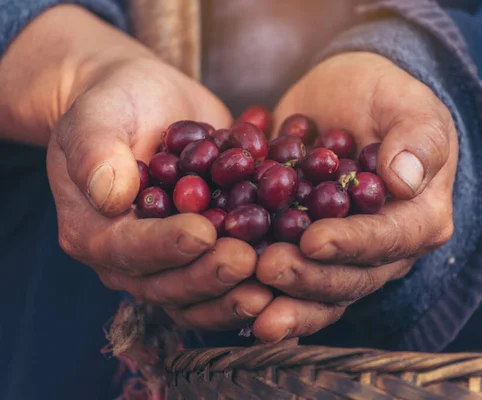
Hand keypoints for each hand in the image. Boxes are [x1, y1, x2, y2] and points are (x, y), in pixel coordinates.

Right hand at [1, 6, 271, 330]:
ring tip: (273, 284)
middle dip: (210, 275)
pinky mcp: (203, 255)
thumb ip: (97, 154)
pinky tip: (289, 271)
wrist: (146, 105)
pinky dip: (254, 283)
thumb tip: (110, 196)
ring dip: (235, 293)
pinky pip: (225, 281)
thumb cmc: (115, 105)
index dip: (166, 245)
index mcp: (94, 232)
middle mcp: (130, 260)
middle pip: (168, 283)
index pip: (129, 248)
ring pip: (199, 294)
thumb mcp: (98, 117)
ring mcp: (170, 262)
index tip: (203, 232)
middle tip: (249, 261)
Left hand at [252, 52, 457, 341]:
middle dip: (308, 277)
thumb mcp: (408, 103)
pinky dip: (264, 293)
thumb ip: (417, 138)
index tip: (313, 240)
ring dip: (285, 301)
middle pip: (350, 278)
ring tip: (248, 300)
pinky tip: (234, 298)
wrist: (343, 100)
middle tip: (267, 268)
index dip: (351, 244)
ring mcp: (345, 257)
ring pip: (319, 293)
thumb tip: (403, 180)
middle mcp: (385, 250)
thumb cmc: (383, 96)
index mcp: (419, 218)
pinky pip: (291, 281)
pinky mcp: (310, 255)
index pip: (388, 239)